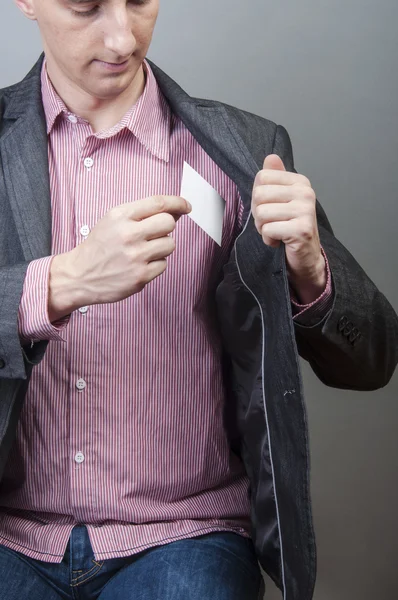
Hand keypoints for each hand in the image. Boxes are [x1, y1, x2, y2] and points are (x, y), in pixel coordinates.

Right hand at [48, 195, 190, 319]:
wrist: (79, 275)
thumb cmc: (99, 247)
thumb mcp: (113, 221)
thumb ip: (141, 214)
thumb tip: (175, 210)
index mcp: (121, 216)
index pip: (159, 203)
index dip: (178, 202)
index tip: (186, 206)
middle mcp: (128, 234)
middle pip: (169, 223)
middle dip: (166, 228)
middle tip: (155, 234)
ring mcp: (136, 257)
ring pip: (170, 244)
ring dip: (162, 247)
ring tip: (144, 251)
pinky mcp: (140, 276)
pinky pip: (164, 265)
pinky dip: (156, 265)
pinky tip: (140, 265)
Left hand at [251, 154, 326, 302]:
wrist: (306, 256)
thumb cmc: (290, 227)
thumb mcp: (281, 200)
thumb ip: (275, 178)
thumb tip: (270, 157)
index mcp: (300, 182)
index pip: (262, 177)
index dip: (258, 196)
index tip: (271, 208)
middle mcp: (305, 192)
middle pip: (259, 194)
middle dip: (258, 213)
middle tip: (271, 223)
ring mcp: (305, 210)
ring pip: (261, 213)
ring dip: (263, 228)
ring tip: (276, 232)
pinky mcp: (301, 229)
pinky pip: (268, 230)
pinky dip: (269, 239)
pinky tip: (280, 241)